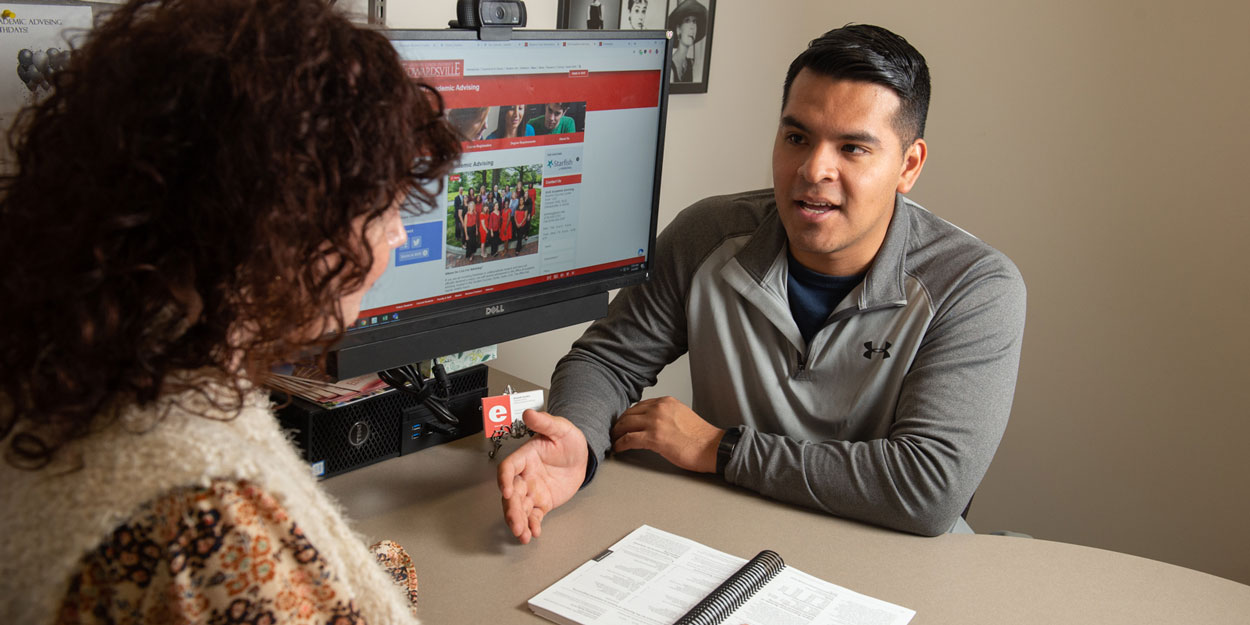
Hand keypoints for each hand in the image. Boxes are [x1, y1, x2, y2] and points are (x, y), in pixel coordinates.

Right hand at [497, 409, 588, 543]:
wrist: (581, 457)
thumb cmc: (568, 441)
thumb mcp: (560, 428)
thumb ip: (545, 422)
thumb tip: (529, 413)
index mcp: (525, 457)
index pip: (509, 467)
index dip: (504, 479)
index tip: (507, 490)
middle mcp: (525, 476)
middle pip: (512, 494)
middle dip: (511, 509)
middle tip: (515, 521)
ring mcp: (532, 491)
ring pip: (520, 508)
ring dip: (518, 521)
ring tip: (522, 534)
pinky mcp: (541, 503)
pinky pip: (533, 516)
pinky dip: (532, 525)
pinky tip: (533, 533)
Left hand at [611, 396, 722, 472]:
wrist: (712, 447)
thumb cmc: (700, 437)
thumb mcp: (681, 416)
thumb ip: (666, 415)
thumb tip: (652, 423)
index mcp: (666, 402)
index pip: (639, 406)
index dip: (628, 415)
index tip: (623, 422)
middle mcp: (659, 408)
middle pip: (629, 413)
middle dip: (619, 424)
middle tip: (614, 432)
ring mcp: (656, 422)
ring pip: (625, 424)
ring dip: (616, 433)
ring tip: (613, 441)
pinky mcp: (654, 438)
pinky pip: (629, 439)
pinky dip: (620, 444)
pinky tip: (618, 449)